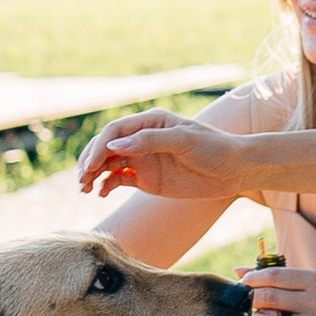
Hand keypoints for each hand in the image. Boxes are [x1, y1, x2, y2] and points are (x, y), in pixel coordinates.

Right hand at [76, 108, 242, 200]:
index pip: (115, 131)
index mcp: (150, 121)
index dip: (99, 147)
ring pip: (108, 164)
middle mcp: (142, 138)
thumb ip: (148, 141)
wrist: (233, 170)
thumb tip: (113, 146)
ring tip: (84, 189)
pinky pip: (118, 180)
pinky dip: (106, 186)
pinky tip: (101, 193)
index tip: (91, 165)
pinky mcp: (147, 179)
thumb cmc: (213, 148)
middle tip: (82, 180)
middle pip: (106, 147)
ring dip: (93, 175)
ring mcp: (143, 159)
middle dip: (90, 161)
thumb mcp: (183, 140)